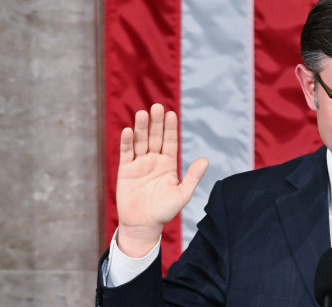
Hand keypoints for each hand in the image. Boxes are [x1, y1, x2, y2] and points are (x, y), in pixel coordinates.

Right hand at [115, 103, 208, 256]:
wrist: (143, 225)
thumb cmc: (164, 211)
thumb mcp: (182, 194)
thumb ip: (192, 177)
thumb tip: (206, 160)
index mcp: (168, 163)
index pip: (170, 141)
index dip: (170, 127)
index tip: (171, 113)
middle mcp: (154, 160)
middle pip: (155, 137)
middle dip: (156, 122)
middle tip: (156, 107)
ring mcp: (139, 164)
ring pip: (140, 142)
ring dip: (140, 128)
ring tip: (142, 114)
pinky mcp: (125, 170)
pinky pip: (126, 153)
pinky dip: (127, 142)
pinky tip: (128, 131)